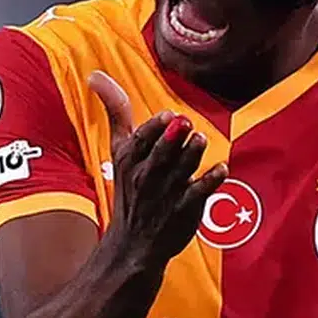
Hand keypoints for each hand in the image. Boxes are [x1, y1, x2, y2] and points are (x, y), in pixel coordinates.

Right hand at [88, 71, 226, 264]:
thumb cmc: (129, 187)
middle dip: (171, 140)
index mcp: (129, 160)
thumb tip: (96, 74)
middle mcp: (146, 177)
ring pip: (180, 172)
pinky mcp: (185, 210)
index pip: (139, 141)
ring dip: (191, 155)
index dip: (154, 129)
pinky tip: (222, 168)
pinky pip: (198, 194)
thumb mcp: (119, 150)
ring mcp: (166, 194)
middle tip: (184, 122)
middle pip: (160, 155)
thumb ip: (116, 112)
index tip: (166, 115)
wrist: (133, 243)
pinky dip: (210, 182)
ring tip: (199, 139)